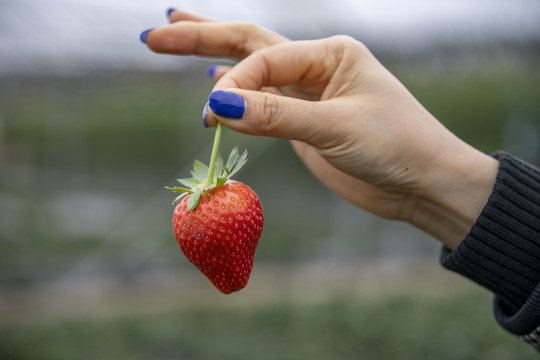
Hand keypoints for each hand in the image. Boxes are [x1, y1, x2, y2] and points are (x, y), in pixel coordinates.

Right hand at [142, 10, 498, 248]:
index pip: (264, 59)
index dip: (234, 83)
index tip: (214, 112)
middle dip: (201, 37)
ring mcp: (308, 96)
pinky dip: (237, 91)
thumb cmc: (397, 146)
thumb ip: (277, 115)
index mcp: (330, 54)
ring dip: (214, 56)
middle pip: (249, 44)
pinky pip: (262, 103)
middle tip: (156, 33)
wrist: (422, 183)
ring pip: (252, 70)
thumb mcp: (336, 127)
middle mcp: (316, 67)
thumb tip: (217, 104)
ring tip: (175, 37)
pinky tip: (217, 82)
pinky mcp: (304, 124)